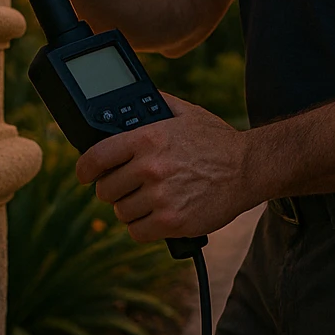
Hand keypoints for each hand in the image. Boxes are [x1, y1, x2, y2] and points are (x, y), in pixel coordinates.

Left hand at [75, 94, 261, 241]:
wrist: (248, 168)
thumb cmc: (216, 140)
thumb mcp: (186, 113)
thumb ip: (155, 105)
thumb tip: (126, 102)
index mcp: (148, 138)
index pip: (95, 158)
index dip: (85, 170)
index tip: (86, 175)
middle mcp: (150, 167)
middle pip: (105, 190)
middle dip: (115, 189)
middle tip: (132, 185)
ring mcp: (160, 197)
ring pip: (121, 212)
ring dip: (132, 208)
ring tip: (152, 199)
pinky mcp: (171, 222)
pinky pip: (137, 231)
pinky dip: (145, 227)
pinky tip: (159, 215)